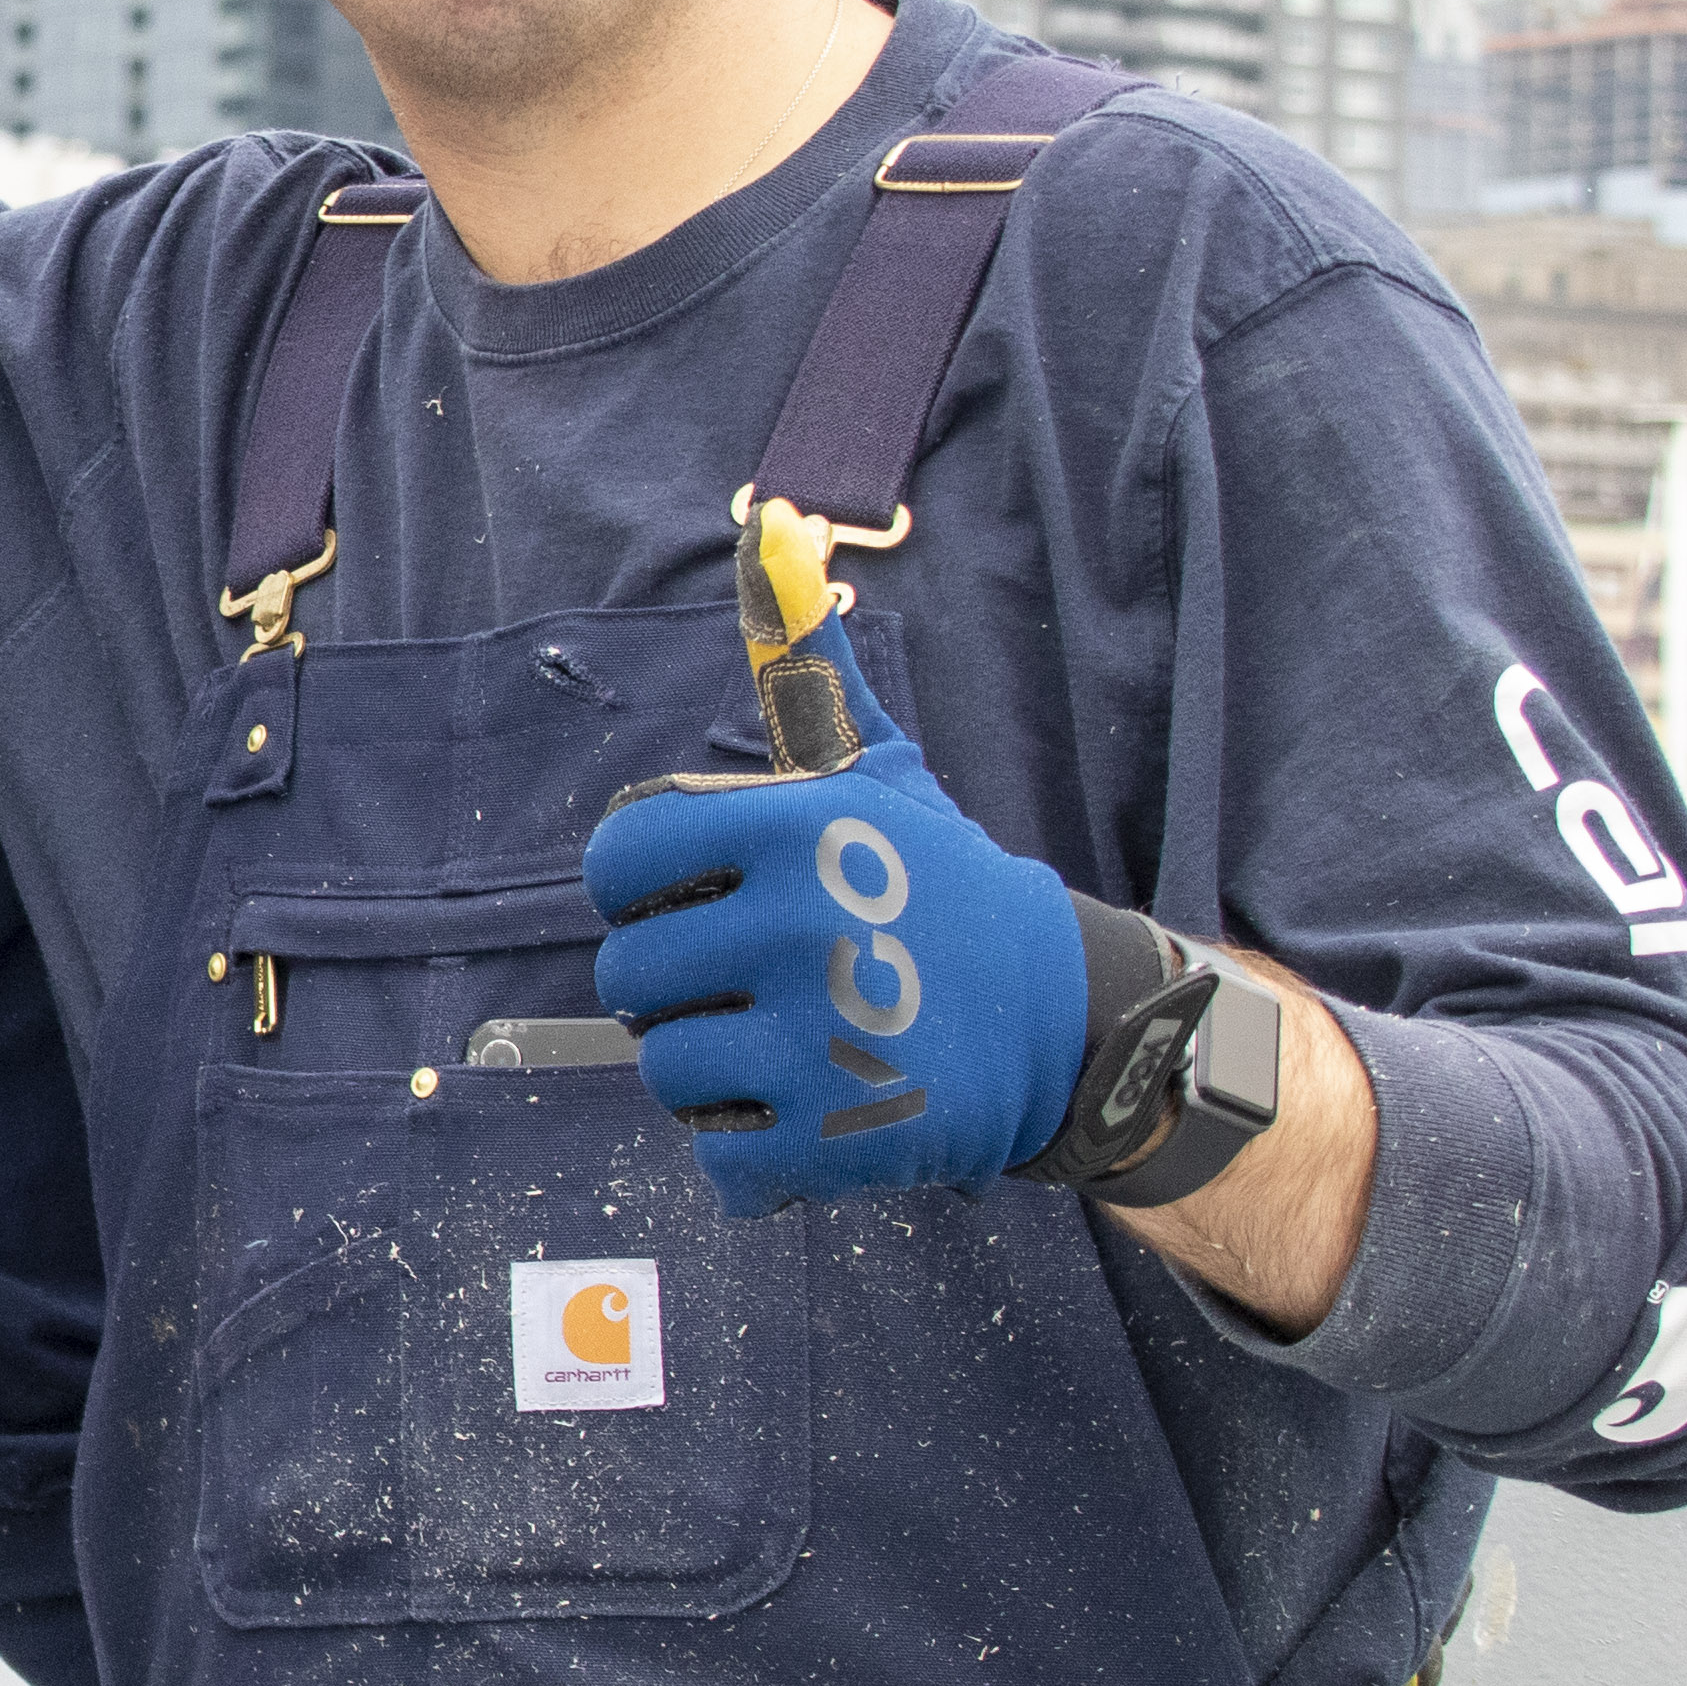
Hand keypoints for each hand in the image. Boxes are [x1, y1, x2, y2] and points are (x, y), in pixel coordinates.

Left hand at [584, 651, 1092, 1217]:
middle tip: (777, 982)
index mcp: (792, 829)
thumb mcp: (878, 774)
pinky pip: (717, 1158)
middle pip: (630, 975)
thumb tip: (772, 527)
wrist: (1068, 1025)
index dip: (648, 889)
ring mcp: (814, 1035)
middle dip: (688, 987)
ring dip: (719, 1071)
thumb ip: (804, 672)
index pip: (618, 860)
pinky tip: (821, 1108)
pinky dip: (756, 1152)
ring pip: (664, 1069)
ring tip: (802, 1043)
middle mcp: (796, 923)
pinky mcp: (831, 1135)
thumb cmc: (946, 891)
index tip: (707, 899)